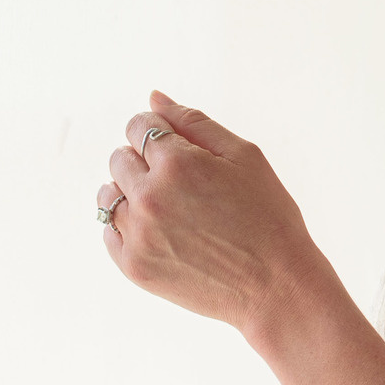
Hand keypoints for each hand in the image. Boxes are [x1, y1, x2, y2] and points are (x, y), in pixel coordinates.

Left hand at [101, 92, 327, 337]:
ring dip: (132, 193)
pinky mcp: (133, 266)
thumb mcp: (243, 156)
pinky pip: (109, 231)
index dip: (158, 131)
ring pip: (108, 194)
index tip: (178, 148)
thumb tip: (153, 97)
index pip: (138, 125)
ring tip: (171, 209)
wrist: (276, 287)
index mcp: (178, 162)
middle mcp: (150, 196)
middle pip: (119, 158)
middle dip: (144, 160)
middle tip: (183, 183)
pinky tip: (162, 231)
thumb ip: (193, 122)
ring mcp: (138, 234)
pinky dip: (128, 226)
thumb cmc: (268, 216)